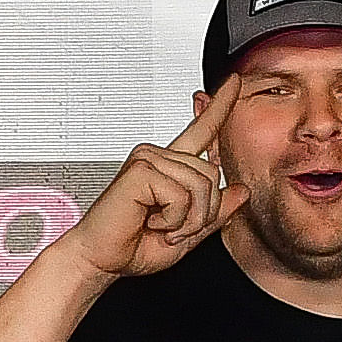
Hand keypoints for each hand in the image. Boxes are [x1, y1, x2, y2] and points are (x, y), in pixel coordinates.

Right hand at [72, 89, 233, 279]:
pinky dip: (173, 219)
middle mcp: (159, 158)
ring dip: (187, 220)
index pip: (202, 131)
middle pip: (213, 175)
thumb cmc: (132, 247)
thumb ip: (215, 214)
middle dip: (202, 214)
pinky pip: (182, 194)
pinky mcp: (141, 169)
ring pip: (201, 186)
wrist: (100, 260)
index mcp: (170, 168)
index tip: (235, 82)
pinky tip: (150, 221)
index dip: (220, 106)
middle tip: (172, 229)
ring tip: (160, 226)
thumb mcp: (187, 234)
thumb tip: (241, 191)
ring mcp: (148, 159)